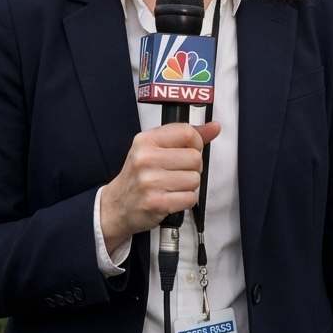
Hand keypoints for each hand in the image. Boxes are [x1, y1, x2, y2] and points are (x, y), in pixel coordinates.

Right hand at [99, 121, 219, 254]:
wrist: (118, 205)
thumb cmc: (139, 175)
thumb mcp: (154, 148)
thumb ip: (185, 136)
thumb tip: (214, 127)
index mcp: (146, 140)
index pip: (187, 132)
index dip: (196, 142)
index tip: (189, 150)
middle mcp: (146, 159)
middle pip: (195, 158)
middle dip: (193, 167)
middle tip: (178, 172)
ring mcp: (151, 182)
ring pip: (195, 179)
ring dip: (189, 185)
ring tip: (173, 185)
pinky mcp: (157, 203)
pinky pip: (190, 198)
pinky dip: (185, 200)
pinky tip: (171, 197)